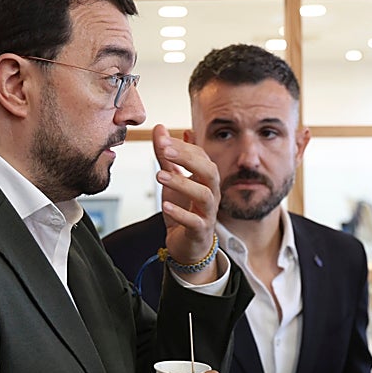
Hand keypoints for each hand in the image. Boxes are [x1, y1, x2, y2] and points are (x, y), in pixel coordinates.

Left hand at [152, 124, 220, 281]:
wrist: (186, 243)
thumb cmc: (184, 208)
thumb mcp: (172, 179)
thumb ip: (166, 155)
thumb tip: (160, 128)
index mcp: (206, 178)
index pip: (200, 156)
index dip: (183, 147)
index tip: (162, 138)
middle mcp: (212, 193)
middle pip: (209, 171)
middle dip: (188, 159)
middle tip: (165, 151)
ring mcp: (208, 213)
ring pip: (203, 195)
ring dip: (182, 184)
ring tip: (159, 176)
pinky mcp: (200, 231)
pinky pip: (195, 221)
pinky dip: (181, 213)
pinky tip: (166, 206)